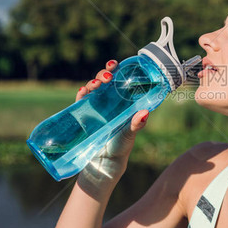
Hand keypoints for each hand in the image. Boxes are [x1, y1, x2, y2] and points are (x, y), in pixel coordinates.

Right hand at [75, 59, 149, 197]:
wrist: (104, 163)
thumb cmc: (121, 147)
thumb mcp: (130, 135)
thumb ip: (136, 124)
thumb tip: (145, 112)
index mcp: (122, 102)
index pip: (120, 81)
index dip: (118, 70)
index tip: (118, 64)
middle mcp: (109, 101)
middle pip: (106, 80)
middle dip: (105, 73)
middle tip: (108, 76)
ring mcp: (96, 106)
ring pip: (93, 87)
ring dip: (94, 82)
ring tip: (97, 84)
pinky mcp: (84, 114)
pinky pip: (81, 100)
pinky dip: (81, 94)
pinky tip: (83, 91)